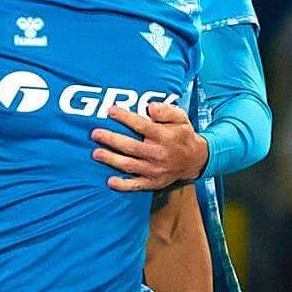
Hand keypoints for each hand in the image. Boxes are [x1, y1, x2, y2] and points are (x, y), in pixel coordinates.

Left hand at [94, 103, 210, 190]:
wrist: (195, 160)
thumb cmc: (183, 135)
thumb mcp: (181, 117)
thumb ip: (166, 110)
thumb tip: (150, 107)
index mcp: (164, 136)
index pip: (142, 125)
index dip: (125, 118)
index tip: (110, 111)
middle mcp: (159, 154)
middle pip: (131, 146)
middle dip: (112, 140)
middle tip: (95, 133)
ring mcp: (155, 170)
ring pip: (130, 165)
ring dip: (111, 160)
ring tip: (96, 153)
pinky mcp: (153, 182)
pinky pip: (136, 185)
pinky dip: (123, 185)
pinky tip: (110, 181)